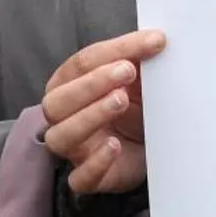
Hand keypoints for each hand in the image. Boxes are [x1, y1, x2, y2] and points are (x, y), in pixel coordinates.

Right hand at [42, 30, 166, 195]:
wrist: (148, 145)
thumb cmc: (134, 104)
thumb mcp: (137, 78)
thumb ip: (139, 58)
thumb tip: (157, 38)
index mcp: (69, 83)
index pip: (82, 63)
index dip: (115, 50)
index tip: (153, 42)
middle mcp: (63, 115)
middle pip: (58, 100)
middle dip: (92, 84)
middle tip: (128, 72)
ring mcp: (73, 148)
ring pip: (61, 136)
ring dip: (90, 117)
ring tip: (121, 101)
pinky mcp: (88, 177)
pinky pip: (79, 178)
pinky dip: (95, 162)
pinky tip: (115, 146)